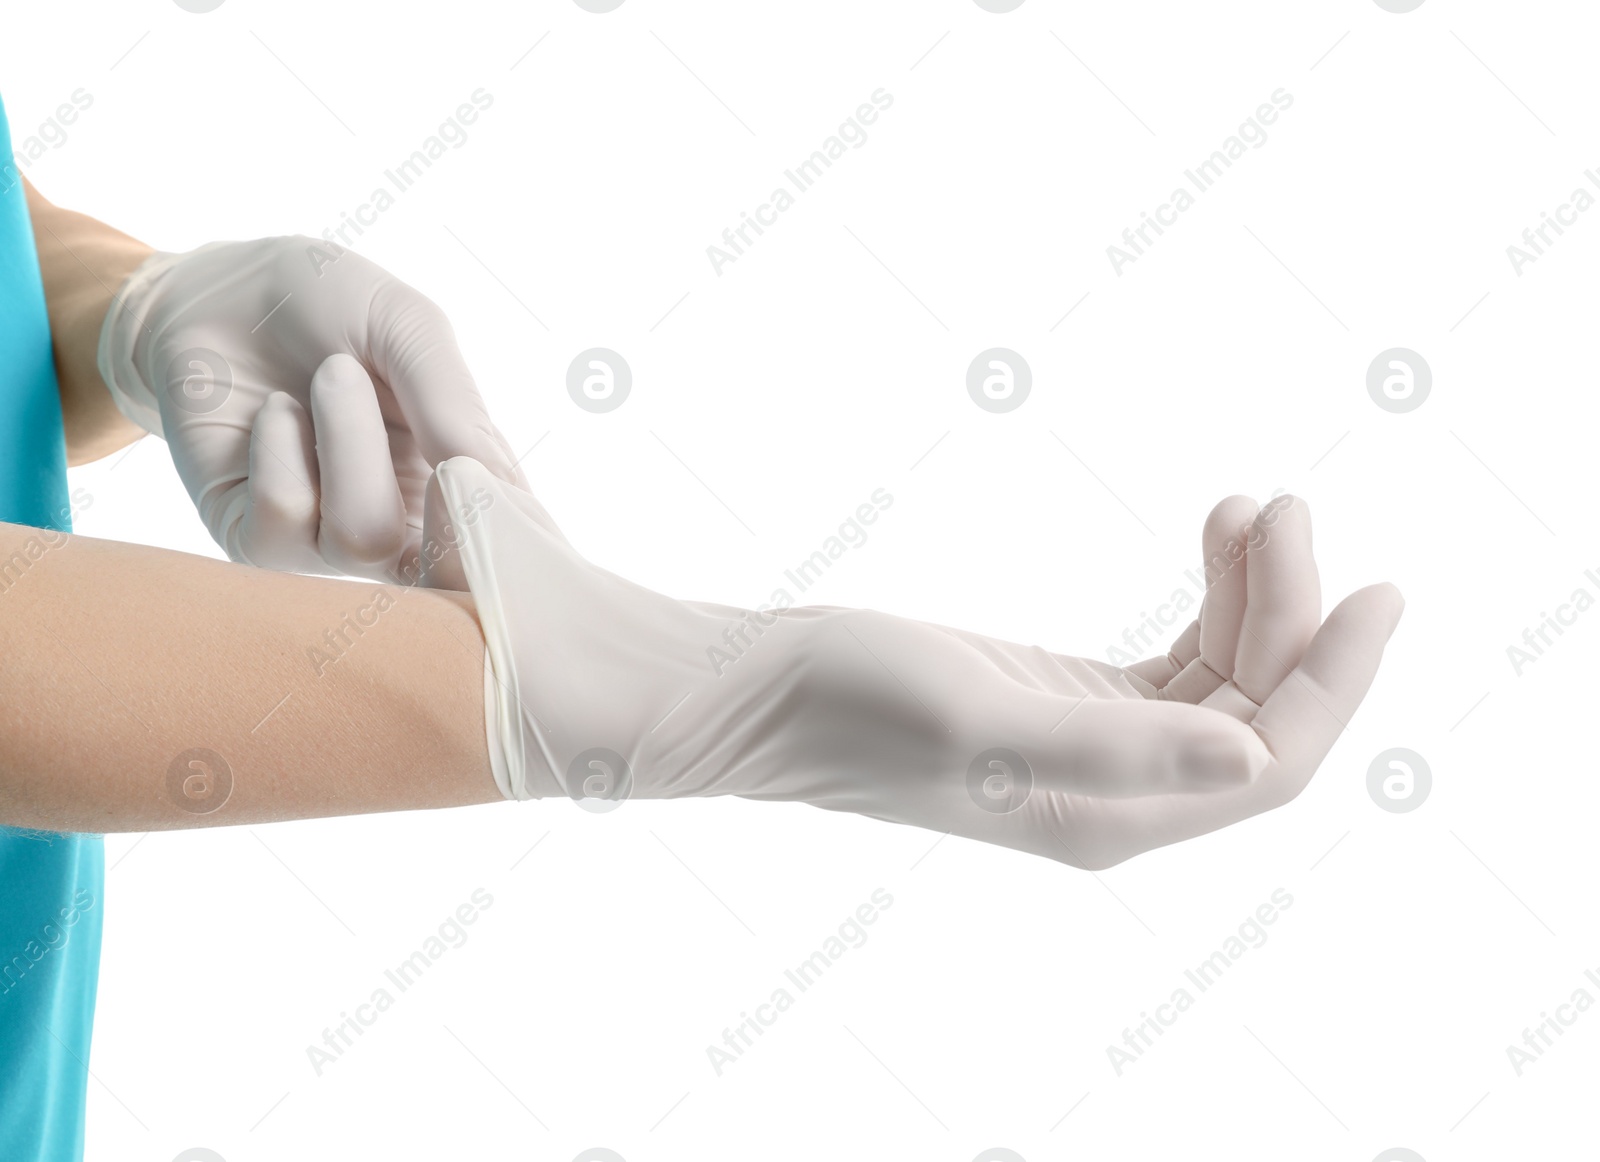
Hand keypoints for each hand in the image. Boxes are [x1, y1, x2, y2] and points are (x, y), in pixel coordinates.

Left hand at [97, 236, 524, 581]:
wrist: (210, 293)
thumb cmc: (319, 303)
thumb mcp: (406, 324)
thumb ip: (453, 402)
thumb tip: (493, 486)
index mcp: (458, 481)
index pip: (506, 546)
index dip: (518, 536)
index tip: (511, 491)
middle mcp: (403, 525)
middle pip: (449, 570)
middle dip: (453, 515)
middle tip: (445, 448)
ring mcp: (328, 541)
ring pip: (365, 536)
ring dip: (349, 438)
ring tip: (331, 376)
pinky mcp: (258, 540)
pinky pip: (285, 517)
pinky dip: (282, 447)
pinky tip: (277, 411)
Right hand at [424, 458, 1402, 868]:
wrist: (746, 690)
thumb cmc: (841, 700)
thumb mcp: (979, 715)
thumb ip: (1118, 750)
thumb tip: (1256, 764)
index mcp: (1106, 817)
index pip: (1272, 762)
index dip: (1338, 679)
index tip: (1378, 582)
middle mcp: (1111, 797)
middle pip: (1259, 714)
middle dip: (1292, 612)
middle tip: (1280, 501)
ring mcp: (1088, 750)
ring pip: (1223, 680)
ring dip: (1254, 593)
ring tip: (1249, 502)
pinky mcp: (1057, 703)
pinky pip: (1175, 660)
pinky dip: (1208, 596)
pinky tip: (1211, 532)